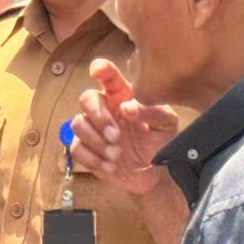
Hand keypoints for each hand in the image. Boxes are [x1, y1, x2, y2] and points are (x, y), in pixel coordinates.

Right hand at [71, 58, 179, 194]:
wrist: (153, 174)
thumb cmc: (160, 143)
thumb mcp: (167, 125)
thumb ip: (154, 112)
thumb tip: (127, 108)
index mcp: (123, 97)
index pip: (109, 78)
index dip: (101, 70)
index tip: (97, 70)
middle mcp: (105, 110)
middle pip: (87, 99)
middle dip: (99, 117)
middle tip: (116, 136)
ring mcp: (93, 130)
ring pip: (78, 124)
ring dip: (96, 141)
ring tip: (116, 155)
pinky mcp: (86, 150)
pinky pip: (76, 148)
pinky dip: (93, 159)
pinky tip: (110, 166)